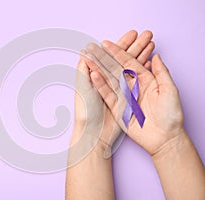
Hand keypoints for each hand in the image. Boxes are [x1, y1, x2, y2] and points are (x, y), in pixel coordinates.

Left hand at [72, 30, 154, 152]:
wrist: (94, 134)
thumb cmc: (86, 111)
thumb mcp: (82, 87)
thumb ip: (83, 69)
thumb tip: (84, 53)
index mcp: (98, 76)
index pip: (112, 56)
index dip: (122, 44)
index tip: (133, 34)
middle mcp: (109, 81)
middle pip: (124, 60)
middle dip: (135, 47)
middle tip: (147, 34)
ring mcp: (119, 90)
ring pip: (132, 69)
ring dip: (142, 56)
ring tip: (151, 45)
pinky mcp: (127, 100)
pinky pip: (137, 82)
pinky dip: (144, 71)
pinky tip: (151, 63)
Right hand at [87, 39, 183, 155]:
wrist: (165, 138)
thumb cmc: (171, 115)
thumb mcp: (170, 90)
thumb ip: (162, 72)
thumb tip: (156, 56)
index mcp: (145, 80)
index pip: (129, 62)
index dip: (118, 52)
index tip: (107, 43)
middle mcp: (132, 87)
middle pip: (116, 68)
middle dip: (104, 57)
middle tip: (93, 47)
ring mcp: (124, 97)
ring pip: (109, 79)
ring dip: (98, 68)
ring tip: (89, 57)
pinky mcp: (118, 108)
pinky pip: (107, 95)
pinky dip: (100, 85)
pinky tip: (94, 75)